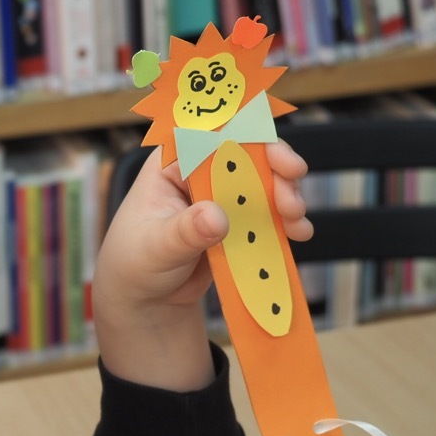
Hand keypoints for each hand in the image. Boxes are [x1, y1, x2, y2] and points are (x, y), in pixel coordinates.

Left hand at [92, 141, 310, 390]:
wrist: (147, 298)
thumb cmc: (136, 263)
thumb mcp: (157, 248)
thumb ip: (186, 231)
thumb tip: (217, 217)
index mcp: (171, 164)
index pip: (209, 136)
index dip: (246, 136)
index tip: (274, 154)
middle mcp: (199, 173)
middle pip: (246, 154)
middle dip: (276, 168)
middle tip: (292, 194)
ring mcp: (221, 196)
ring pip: (263, 182)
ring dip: (286, 195)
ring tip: (296, 221)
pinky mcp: (237, 221)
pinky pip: (267, 213)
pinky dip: (285, 221)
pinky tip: (298, 235)